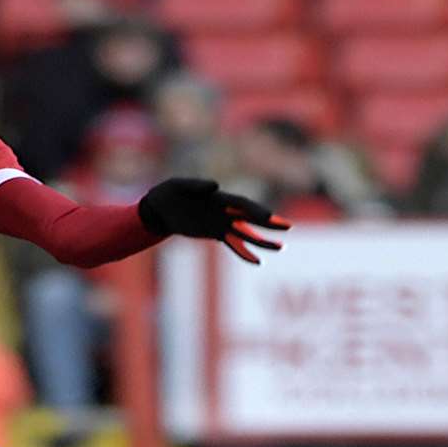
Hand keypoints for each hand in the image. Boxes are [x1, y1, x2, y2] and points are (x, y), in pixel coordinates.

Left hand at [138, 178, 289, 263]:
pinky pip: (233, 243)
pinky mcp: (215, 233)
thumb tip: (216, 186)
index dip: (255, 210)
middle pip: (250, 217)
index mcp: (218, 197)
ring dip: (262, 241)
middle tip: (288, 227)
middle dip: (268, 223)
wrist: (159, 207)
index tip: (268, 217)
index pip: (241, 204)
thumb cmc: (168, 192)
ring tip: (280, 247)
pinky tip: (257, 261)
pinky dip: (244, 252)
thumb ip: (195, 185)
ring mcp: (221, 222)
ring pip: (246, 233)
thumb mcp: (177, 186)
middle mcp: (223, 210)